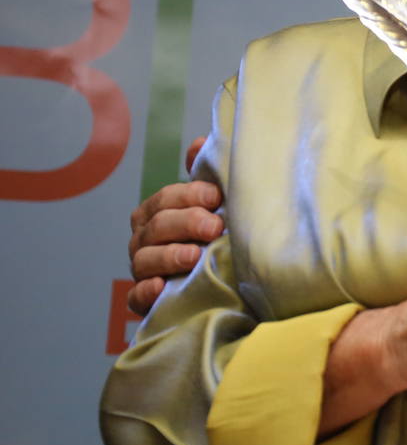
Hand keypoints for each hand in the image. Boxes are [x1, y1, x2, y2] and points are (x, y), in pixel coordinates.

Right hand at [127, 137, 221, 315]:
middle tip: (214, 227)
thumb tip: (201, 143)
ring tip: (194, 256)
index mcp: (158, 213)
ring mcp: (144, 271)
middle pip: (156, 227)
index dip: (189, 195)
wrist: (233, 283)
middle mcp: (145, 240)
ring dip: (169, 256)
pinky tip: (161, 288)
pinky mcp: (145, 301)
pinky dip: (145, 293)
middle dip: (185, 223)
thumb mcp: (216, 205)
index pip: (165, 199)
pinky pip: (135, 298)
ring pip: (144, 260)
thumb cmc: (217, 235)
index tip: (216, 197)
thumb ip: (206, 175)